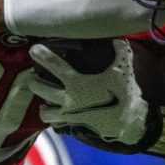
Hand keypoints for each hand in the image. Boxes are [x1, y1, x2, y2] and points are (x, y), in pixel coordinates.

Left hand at [27, 42, 147, 142]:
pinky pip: (58, 124)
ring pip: (45, 112)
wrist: (130, 121)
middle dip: (33, 81)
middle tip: (34, 76)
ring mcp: (70, 115)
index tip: (33, 49)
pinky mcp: (76, 126)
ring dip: (42, 105)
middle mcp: (69, 99)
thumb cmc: (124, 93)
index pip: (53, 65)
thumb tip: (117, 39)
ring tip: (43, 101)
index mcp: (77, 82)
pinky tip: (58, 115)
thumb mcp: (123, 68)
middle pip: (40, 89)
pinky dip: (56, 120)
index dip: (42, 55)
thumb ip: (120, 51)